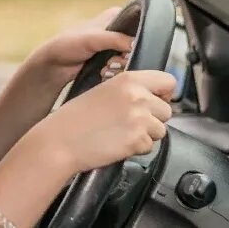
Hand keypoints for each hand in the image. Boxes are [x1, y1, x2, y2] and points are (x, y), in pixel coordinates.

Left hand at [26, 7, 132, 89]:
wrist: (54, 65)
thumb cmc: (67, 45)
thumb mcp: (92, 38)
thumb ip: (115, 39)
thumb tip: (137, 45)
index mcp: (116, 16)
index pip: (140, 24)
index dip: (138, 40)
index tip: (127, 51)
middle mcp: (118, 29)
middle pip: (138, 44)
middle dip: (127, 57)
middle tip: (113, 62)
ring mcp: (115, 46)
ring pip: (132, 58)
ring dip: (120, 67)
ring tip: (106, 68)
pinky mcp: (111, 60)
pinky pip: (124, 68)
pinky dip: (116, 72)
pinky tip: (104, 73)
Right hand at [28, 70, 175, 173]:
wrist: (60, 140)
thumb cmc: (75, 118)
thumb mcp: (102, 90)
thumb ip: (129, 90)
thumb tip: (154, 97)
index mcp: (128, 79)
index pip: (168, 81)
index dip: (163, 93)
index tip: (154, 100)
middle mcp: (137, 96)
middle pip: (166, 110)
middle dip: (152, 119)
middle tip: (128, 122)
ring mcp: (139, 119)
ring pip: (160, 130)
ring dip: (145, 135)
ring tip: (120, 133)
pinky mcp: (138, 140)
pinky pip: (149, 146)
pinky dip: (136, 148)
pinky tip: (117, 143)